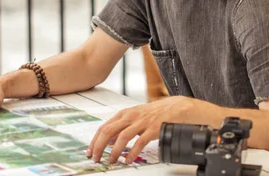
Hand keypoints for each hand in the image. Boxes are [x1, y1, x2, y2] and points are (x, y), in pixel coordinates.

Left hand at [86, 96, 201, 164]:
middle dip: (99, 146)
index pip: (104, 126)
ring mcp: (142, 122)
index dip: (95, 140)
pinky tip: (128, 160)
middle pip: (109, 130)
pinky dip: (132, 152)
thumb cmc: (156, 113)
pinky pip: (140, 142)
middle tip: (95, 158)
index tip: (89, 151)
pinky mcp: (153, 129)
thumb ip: (122, 127)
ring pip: (122, 137)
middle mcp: (132, 116)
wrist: (178, 107)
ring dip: (114, 151)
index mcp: (125, 113)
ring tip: (110, 161)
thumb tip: (108, 140)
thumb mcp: (136, 117)